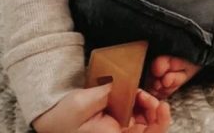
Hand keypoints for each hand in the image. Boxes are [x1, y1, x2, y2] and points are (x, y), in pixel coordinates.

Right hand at [32, 85, 171, 132]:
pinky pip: (137, 116)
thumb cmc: (62, 116)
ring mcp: (120, 130)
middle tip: (146, 94)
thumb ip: (105, 94)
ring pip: (146, 122)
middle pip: (150, 129)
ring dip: (148, 106)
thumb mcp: (81, 103)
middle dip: (155, 111)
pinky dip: (141, 104)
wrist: (51, 115)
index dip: (160, 123)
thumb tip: (124, 85)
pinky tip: (135, 94)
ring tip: (139, 93)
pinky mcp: (118, 122)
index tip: (162, 105)